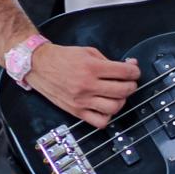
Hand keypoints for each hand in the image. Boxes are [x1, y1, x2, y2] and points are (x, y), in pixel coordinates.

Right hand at [25, 43, 140, 128]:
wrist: (40, 65)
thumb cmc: (63, 57)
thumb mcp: (88, 52)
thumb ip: (109, 60)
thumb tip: (130, 66)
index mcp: (92, 67)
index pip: (124, 73)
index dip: (134, 72)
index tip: (134, 71)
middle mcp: (87, 85)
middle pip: (123, 91)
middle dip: (132, 86)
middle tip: (129, 82)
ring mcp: (82, 100)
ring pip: (114, 108)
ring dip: (122, 101)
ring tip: (118, 95)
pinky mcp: (76, 111)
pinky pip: (99, 122)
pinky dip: (108, 116)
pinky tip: (106, 107)